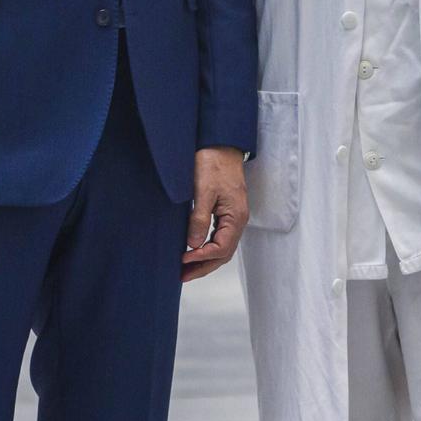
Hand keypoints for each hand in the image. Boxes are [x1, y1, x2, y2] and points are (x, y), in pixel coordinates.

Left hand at [182, 146, 248, 281]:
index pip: (221, 248)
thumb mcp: (202, 190)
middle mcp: (238, 220)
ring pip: (222, 247)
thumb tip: (193, 245)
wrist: (221, 144)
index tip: (182, 260)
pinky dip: (207, 248)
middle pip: (223, 253)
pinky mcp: (226, 212)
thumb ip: (199, 218)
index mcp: (236, 217)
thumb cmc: (213, 163)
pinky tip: (193, 250)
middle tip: (182, 276)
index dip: (201, 257)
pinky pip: (219, 237)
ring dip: (205, 260)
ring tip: (185, 269)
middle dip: (203, 266)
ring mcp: (233, 217)